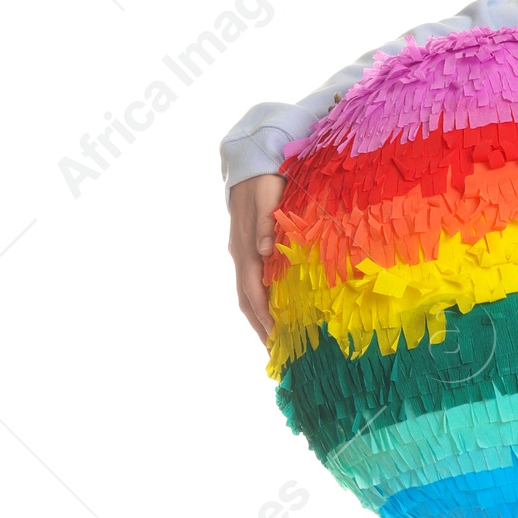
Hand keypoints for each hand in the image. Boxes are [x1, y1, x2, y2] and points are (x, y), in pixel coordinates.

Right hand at [228, 174, 284, 339]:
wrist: (249, 163)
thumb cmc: (263, 180)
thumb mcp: (267, 197)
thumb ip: (268, 224)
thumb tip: (264, 252)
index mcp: (246, 248)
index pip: (253, 291)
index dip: (264, 316)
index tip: (276, 338)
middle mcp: (241, 255)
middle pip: (246, 300)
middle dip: (260, 328)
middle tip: (276, 354)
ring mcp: (242, 253)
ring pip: (247, 294)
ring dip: (258, 319)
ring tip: (273, 342)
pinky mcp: (248, 250)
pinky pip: (251, 284)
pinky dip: (260, 303)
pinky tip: (272, 313)